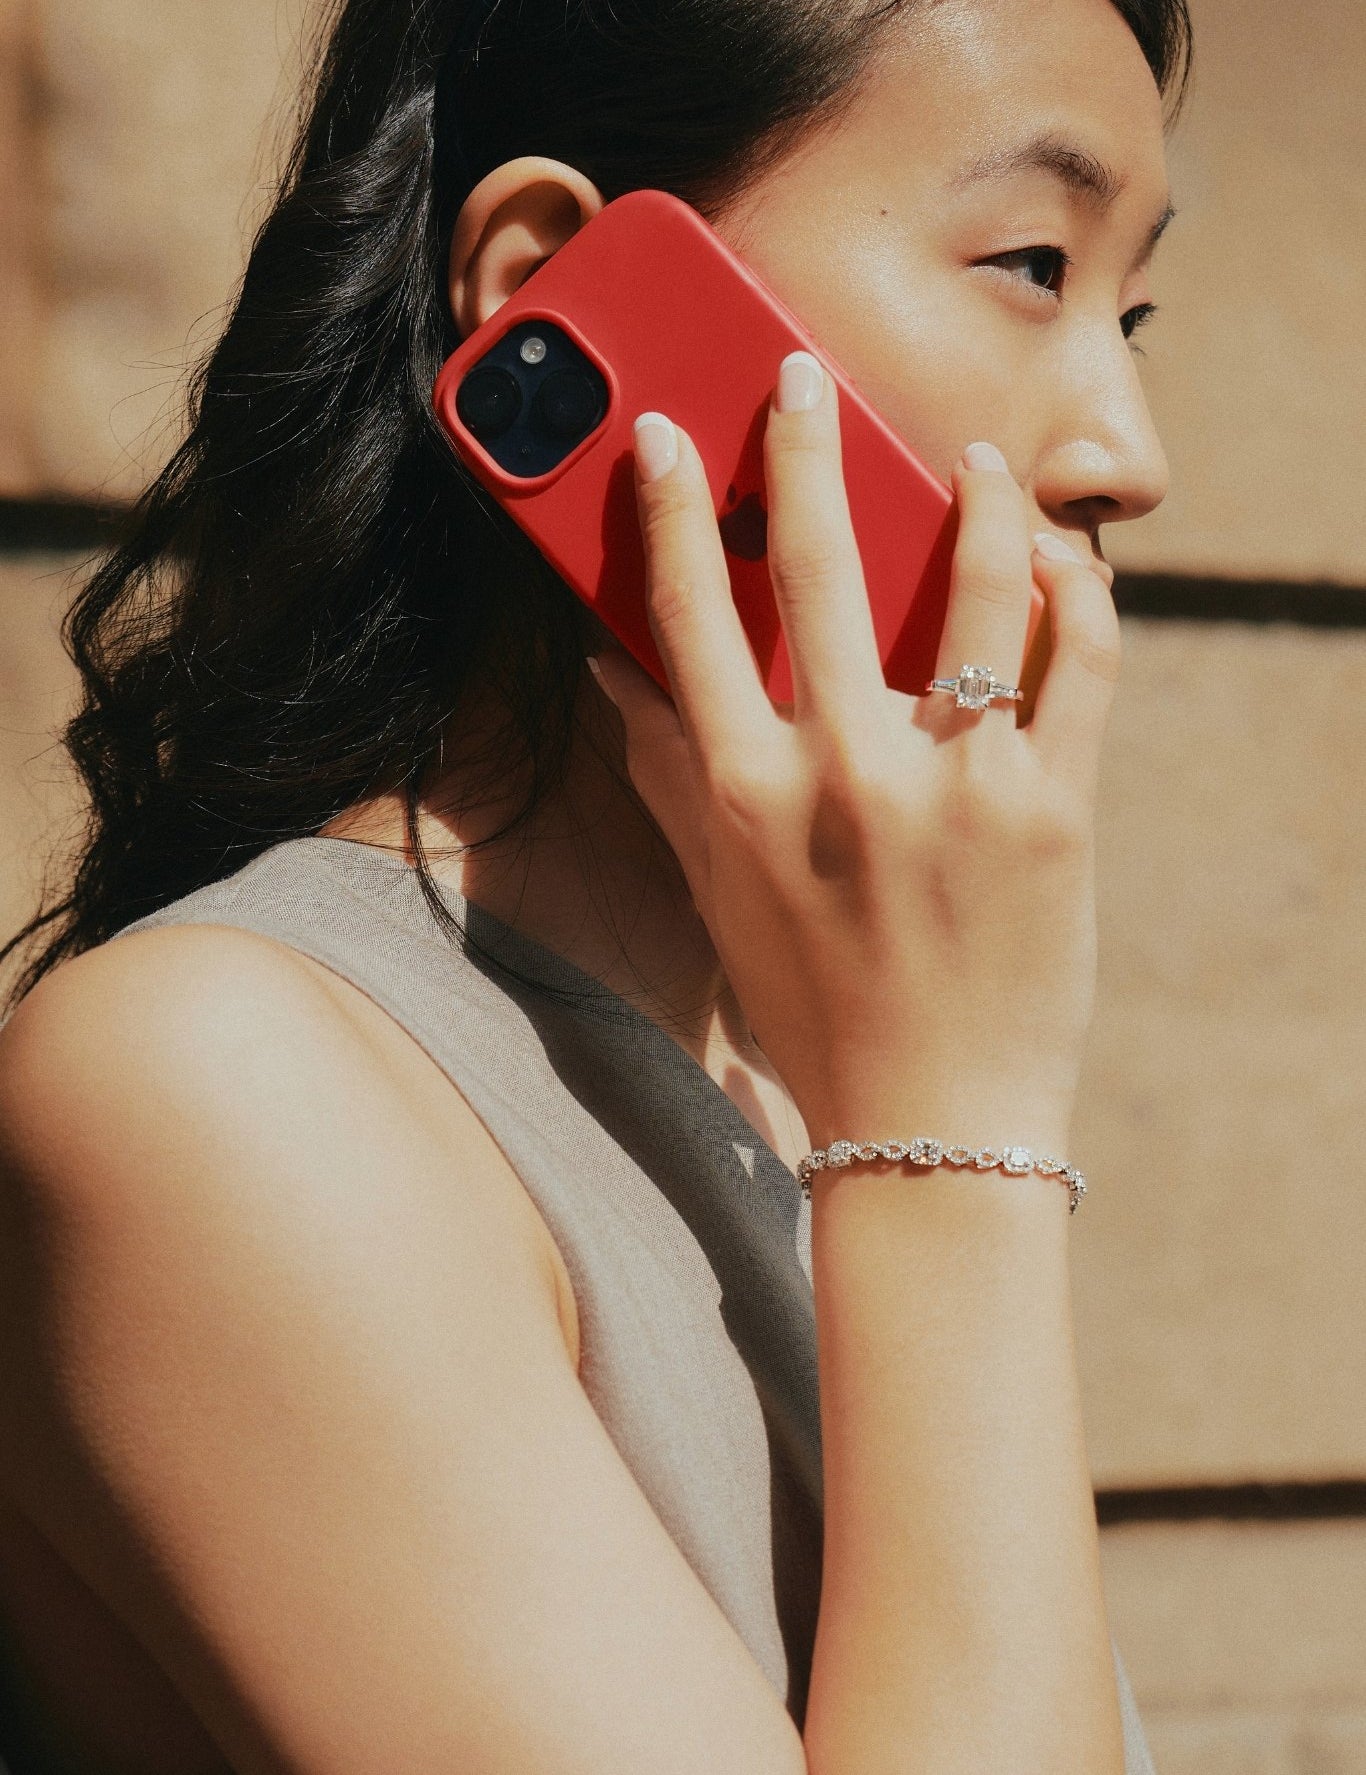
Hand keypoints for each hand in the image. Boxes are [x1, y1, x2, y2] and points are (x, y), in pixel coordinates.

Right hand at [589, 351, 1119, 1151]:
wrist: (931, 1123)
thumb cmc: (816, 1010)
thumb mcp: (722, 895)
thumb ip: (671, 777)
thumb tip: (618, 675)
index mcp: (747, 796)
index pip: (689, 617)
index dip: (669, 510)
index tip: (665, 432)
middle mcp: (844, 777)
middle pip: (817, 569)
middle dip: (805, 448)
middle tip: (802, 376)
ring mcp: (957, 789)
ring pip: (970, 589)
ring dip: (972, 501)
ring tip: (974, 461)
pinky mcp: (1055, 810)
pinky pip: (1077, 661)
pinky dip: (1071, 594)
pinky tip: (1055, 562)